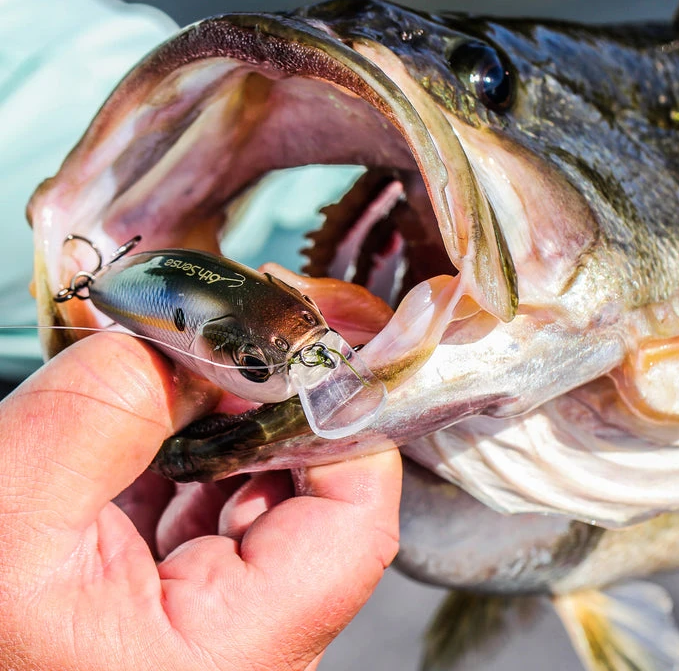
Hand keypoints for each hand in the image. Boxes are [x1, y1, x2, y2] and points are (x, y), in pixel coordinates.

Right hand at [0, 334, 400, 669]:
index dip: (340, 417)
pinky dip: (185, 454)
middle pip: (315, 499)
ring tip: (174, 367)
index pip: (354, 519)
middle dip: (271, 402)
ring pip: (260, 499)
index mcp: (232, 653)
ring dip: (224, 422)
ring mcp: (214, 632)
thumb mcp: (5, 520)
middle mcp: (246, 651)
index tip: (300, 341)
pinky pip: (208, 516)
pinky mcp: (174, 612)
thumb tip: (184, 333)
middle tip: (229, 329)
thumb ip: (103, 413)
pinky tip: (148, 417)